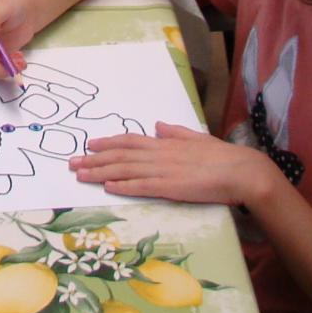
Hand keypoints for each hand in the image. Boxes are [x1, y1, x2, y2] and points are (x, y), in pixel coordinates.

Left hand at [69, 124, 281, 203]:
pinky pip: (141, 186)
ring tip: (80, 175)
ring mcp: (163, 171)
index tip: (89, 144)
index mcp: (165, 143)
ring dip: (100, 172)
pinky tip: (108, 187)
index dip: (107, 143)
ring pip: (124, 170)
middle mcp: (159, 154)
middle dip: (94, 159)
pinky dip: (123, 186)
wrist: (240, 171)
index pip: (129, 141)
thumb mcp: (195, 138)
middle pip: (120, 155)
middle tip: (71, 163)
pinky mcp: (170, 187)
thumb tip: (158, 125)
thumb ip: (174, 133)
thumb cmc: (222, 157)